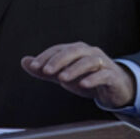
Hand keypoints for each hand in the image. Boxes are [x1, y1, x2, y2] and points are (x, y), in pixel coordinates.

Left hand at [21, 41, 136, 108]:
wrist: (114, 89)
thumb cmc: (87, 78)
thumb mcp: (64, 75)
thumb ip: (45, 70)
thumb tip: (24, 61)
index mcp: (76, 50)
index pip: (59, 49)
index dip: (46, 56)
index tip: (34, 66)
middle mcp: (90, 52)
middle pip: (73, 51)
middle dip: (58, 60)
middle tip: (46, 71)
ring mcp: (103, 63)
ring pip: (88, 61)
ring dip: (74, 69)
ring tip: (62, 79)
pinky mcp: (112, 75)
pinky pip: (103, 74)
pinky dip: (93, 78)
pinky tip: (83, 84)